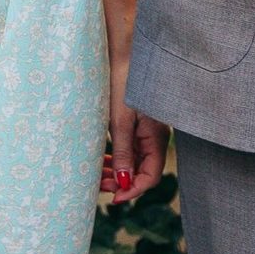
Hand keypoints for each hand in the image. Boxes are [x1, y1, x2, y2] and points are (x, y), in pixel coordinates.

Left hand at [104, 58, 168, 204]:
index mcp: (156, 137)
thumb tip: (123, 183)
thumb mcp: (121, 122)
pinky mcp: (137, 125)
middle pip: (142, 171)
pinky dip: (117, 158)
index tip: (114, 198)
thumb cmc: (125, 85)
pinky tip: (103, 160)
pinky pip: (130, 150)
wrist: (125, 55)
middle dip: (122, 182)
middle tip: (98, 185)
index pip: (151, 176)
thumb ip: (123, 153)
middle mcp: (155, 137)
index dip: (134, 190)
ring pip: (134, 162)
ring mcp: (146, 131)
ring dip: (117, 172)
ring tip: (97, 175)